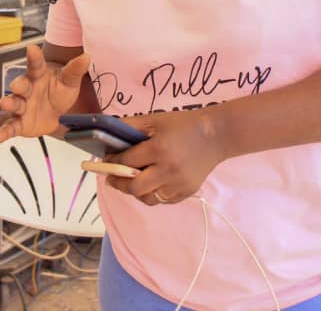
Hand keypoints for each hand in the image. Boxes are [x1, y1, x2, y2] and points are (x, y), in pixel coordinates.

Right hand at [0, 45, 90, 141]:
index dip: (34, 57)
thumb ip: (75, 70)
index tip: (32, 49)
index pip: (36, 65)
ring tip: (5, 104)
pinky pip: (10, 127)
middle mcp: (27, 90)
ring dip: (9, 104)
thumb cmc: (59, 92)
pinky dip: (3, 132)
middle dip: (18, 85)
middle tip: (16, 85)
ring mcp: (22, 106)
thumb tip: (87, 57)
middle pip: (21, 85)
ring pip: (14, 104)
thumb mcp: (69, 82)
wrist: (55, 113)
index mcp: (39, 76)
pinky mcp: (19, 123)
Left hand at [105, 108, 228, 205]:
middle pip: (134, 187)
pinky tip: (149, 184)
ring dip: (135, 192)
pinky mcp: (187, 192)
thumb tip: (107, 135)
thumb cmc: (182, 125)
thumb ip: (130, 126)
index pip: (127, 162)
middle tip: (111, 178)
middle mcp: (168, 170)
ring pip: (148, 199)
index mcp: (158, 149)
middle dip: (118, 183)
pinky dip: (152, 195)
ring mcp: (179, 184)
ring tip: (130, 182)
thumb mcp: (154, 119)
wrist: (215, 136)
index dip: (112, 162)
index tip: (105, 161)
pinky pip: (163, 201)